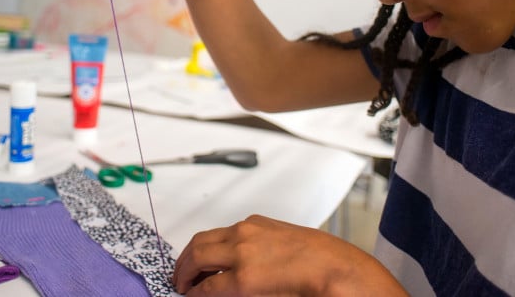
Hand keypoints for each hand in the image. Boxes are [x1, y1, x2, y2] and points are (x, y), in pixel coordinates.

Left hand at [173, 215, 406, 295]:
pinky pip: (210, 286)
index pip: (217, 234)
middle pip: (200, 243)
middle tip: (180, 274)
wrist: (335, 268)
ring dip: (186, 273)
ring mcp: (241, 254)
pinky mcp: (243, 279)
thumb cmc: (322, 257)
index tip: (197, 260)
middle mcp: (244, 234)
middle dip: (185, 260)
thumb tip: (248, 262)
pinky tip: (194, 296)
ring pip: (198, 258)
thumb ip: (263, 245)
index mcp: (256, 224)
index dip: (202, 249)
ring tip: (182, 286)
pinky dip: (198, 291)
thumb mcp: (287, 240)